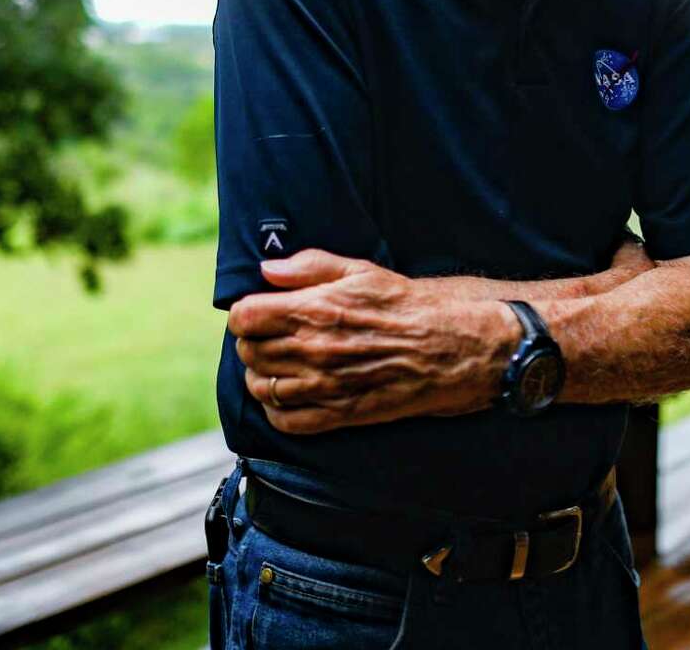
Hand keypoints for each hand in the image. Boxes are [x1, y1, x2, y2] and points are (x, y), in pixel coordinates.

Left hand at [227, 249, 517, 434]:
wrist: (445, 347)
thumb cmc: (403, 305)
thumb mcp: (358, 271)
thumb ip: (308, 267)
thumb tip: (266, 270)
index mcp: (312, 310)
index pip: (244, 316)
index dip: (245, 314)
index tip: (257, 313)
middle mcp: (311, 350)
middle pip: (248, 352)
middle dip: (252, 343)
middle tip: (269, 337)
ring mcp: (322, 386)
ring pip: (261, 388)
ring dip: (262, 375)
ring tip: (279, 365)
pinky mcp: (338, 414)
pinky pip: (285, 421)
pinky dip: (277, 410)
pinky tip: (290, 395)